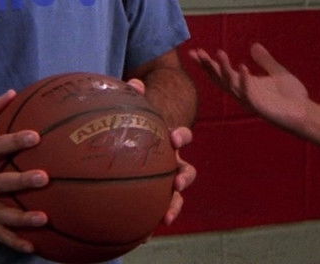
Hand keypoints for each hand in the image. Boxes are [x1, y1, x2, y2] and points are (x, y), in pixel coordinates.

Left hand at [125, 78, 196, 226]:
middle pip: (186, 171)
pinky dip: (149, 225)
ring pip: (176, 196)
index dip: (181, 136)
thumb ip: (135, 96)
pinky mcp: (155, 197)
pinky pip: (154, 211)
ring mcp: (166, 181)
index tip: (175, 138)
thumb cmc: (140, 122)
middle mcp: (173, 162)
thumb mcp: (139, 109)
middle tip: (177, 183)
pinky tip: (139, 238)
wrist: (147, 138)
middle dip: (184, 178)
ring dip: (174, 206)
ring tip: (165, 217)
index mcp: (169, 140)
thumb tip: (133, 82)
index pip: (182, 136)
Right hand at [189, 43, 310, 132]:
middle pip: (220, 79)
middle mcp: (243, 93)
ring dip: (224, 69)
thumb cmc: (291, 96)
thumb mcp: (276, 73)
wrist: (305, 113)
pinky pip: (249, 92)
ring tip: (219, 53)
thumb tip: (254, 45)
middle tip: (196, 53)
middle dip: (208, 66)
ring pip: (231, 84)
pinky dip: (244, 79)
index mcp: (245, 85)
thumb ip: (264, 60)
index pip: (222, 72)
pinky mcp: (259, 106)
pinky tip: (242, 66)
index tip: (195, 51)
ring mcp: (250, 100)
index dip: (208, 63)